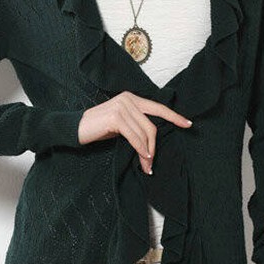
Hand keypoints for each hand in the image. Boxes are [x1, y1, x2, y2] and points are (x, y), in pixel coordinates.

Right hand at [77, 91, 192, 173]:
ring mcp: (122, 107)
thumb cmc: (98, 128)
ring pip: (144, 132)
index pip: (157, 107)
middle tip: (151, 164)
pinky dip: (140, 149)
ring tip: (146, 166)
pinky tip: (142, 158)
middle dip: (154, 146)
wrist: (75, 128)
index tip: (188, 124)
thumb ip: (136, 123)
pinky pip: (134, 137)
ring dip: (147, 152)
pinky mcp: (115, 118)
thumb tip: (153, 138)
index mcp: (131, 98)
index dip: (174, 116)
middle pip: (151, 125)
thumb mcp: (121, 123)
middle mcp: (128, 99)